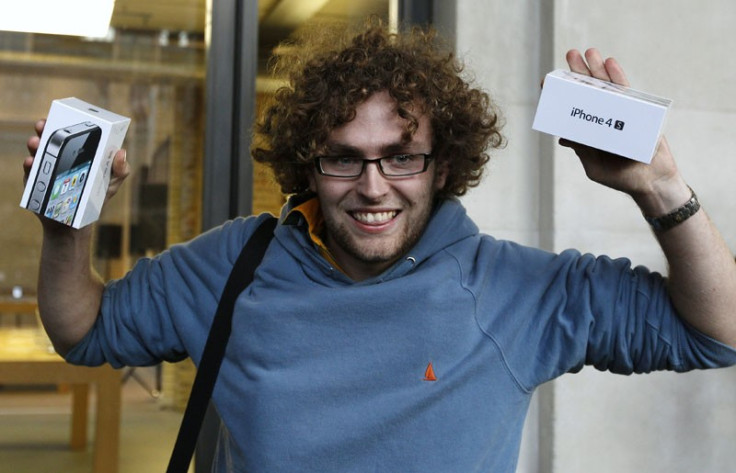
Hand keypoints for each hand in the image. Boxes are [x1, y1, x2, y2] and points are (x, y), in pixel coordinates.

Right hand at [24, 118, 129, 205]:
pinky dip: (30, 166)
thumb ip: (120, 170)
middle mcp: (59, 158)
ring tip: (36, 143)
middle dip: (45, 129)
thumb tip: (121, 152)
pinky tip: (32, 162)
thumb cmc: (95, 199)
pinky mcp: (36, 183)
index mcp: (76, 154)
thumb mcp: (111, 183)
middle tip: (43, 125)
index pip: (68, 134)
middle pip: (49, 139)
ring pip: (37, 153)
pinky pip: (30, 172)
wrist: (76, 223)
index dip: (63, 124)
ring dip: (35, 145)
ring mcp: (46, 169)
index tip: (60, 117)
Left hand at [560, 49, 688, 211]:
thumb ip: (584, 151)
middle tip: (570, 55)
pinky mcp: (636, 111)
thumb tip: (564, 137)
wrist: (652, 182)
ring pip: (605, 87)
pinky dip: (617, 77)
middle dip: (578, 73)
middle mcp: (601, 118)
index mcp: (588, 131)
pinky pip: (625, 91)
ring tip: (589, 52)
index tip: (547, 81)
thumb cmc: (621, 178)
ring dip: (597, 69)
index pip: (571, 109)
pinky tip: (610, 62)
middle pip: (587, 92)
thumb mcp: (595, 167)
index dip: (561, 95)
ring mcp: (618, 113)